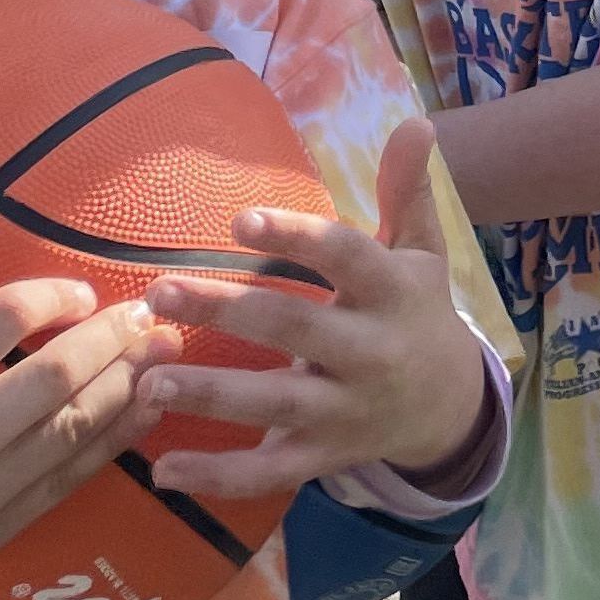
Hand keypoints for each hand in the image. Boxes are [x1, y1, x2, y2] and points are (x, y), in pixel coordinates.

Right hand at [0, 258, 157, 599]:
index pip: (3, 322)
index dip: (51, 296)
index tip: (76, 291)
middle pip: (56, 377)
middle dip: (112, 337)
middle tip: (149, 310)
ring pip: (74, 431)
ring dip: (127, 385)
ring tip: (165, 351)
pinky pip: (68, 480)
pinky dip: (113, 442)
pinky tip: (142, 410)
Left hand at [134, 121, 491, 501]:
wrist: (450, 407)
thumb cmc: (416, 312)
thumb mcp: (421, 251)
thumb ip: (408, 189)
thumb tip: (417, 120)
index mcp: (392, 293)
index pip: (346, 258)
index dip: (297, 237)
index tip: (238, 219)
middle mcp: (371, 354)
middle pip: (295, 331)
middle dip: (227, 313)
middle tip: (162, 290)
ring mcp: (346, 412)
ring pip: (275, 406)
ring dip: (211, 395)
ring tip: (148, 379)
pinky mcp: (324, 458)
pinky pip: (270, 474)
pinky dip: (217, 479)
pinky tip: (164, 469)